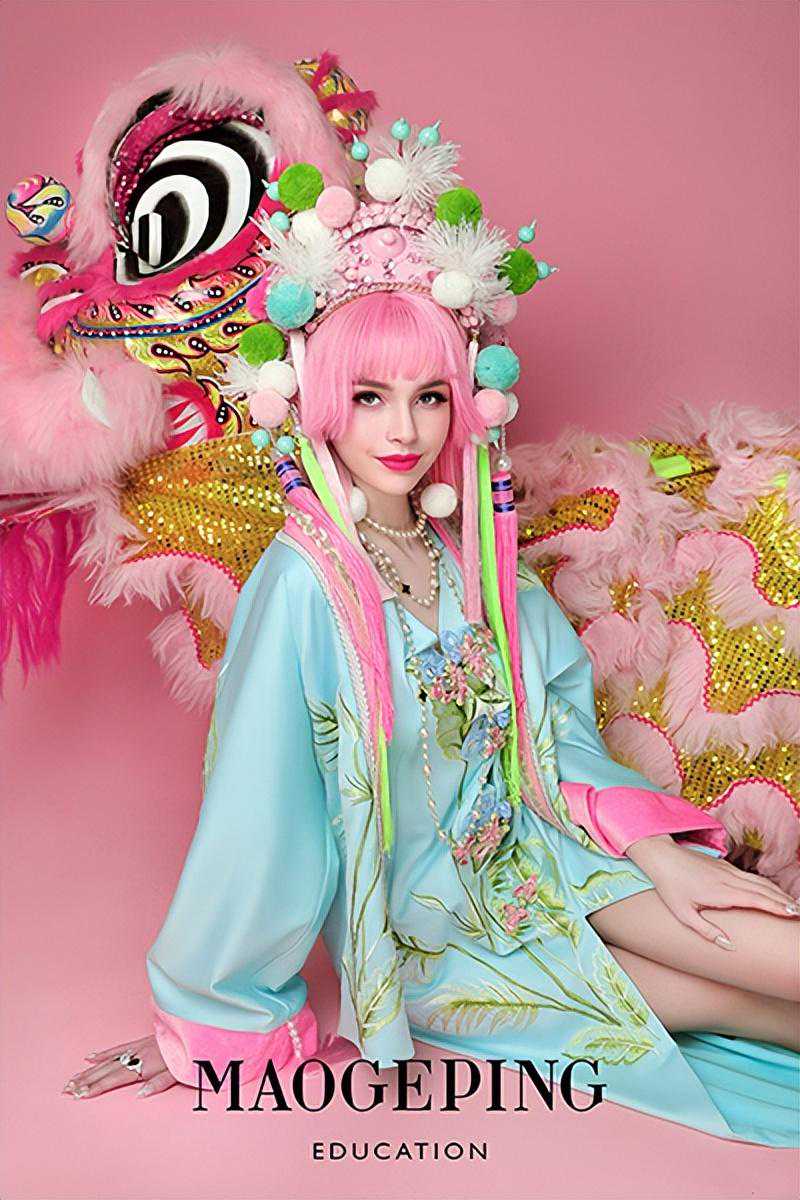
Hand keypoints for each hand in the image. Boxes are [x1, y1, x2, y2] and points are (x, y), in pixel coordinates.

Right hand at [63, 1034, 178, 1099]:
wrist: (194, 1029)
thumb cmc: (188, 1054)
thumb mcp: (179, 1072)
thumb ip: (159, 1084)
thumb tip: (139, 1095)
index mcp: (145, 1065)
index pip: (116, 1079)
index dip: (97, 1087)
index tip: (81, 1095)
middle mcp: (138, 1056)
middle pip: (107, 1070)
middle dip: (86, 1080)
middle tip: (67, 1089)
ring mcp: (137, 1048)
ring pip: (108, 1061)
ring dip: (90, 1071)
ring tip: (73, 1079)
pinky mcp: (140, 1042)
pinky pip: (118, 1048)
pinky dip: (104, 1054)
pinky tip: (90, 1058)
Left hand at [627, 835, 799, 946]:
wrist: (662, 856)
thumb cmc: (670, 886)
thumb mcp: (683, 914)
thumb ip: (707, 931)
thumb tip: (729, 945)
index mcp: (721, 892)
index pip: (757, 899)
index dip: (777, 907)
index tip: (794, 915)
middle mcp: (729, 879)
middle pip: (764, 890)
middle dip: (785, 902)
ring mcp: (728, 870)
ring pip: (760, 881)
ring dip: (779, 893)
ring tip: (794, 905)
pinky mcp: (725, 866)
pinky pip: (752, 876)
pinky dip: (768, 885)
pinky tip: (774, 892)